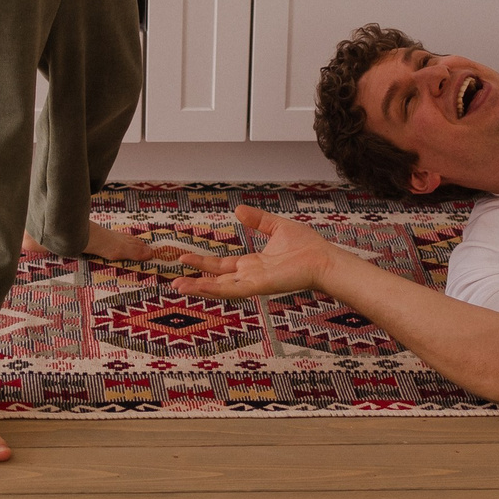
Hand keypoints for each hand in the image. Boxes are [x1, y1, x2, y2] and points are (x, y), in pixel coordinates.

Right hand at [176, 204, 342, 300]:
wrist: (323, 259)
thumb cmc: (308, 247)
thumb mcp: (276, 227)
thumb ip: (257, 220)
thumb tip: (238, 210)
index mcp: (254, 263)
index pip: (223, 265)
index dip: (204, 262)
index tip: (186, 257)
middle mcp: (251, 275)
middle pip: (217, 279)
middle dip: (196, 279)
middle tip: (175, 280)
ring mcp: (253, 283)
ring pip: (220, 287)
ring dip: (199, 287)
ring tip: (178, 287)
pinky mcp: (258, 286)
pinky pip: (232, 289)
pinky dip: (213, 288)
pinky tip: (198, 286)